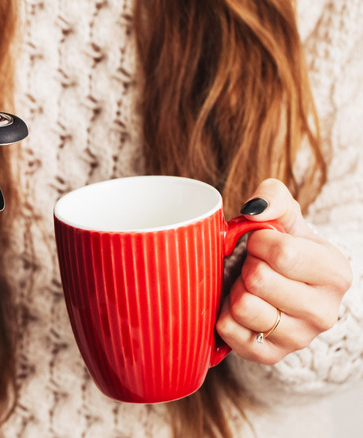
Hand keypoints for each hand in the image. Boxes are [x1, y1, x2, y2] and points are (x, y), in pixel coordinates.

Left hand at [216, 178, 352, 364]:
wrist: (279, 288)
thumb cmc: (282, 249)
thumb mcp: (284, 216)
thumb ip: (273, 198)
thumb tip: (255, 209)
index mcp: (335, 274)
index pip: (282, 253)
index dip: (259, 241)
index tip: (262, 243)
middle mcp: (324, 312)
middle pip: (258, 279)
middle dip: (247, 265)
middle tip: (253, 266)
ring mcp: (298, 339)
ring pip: (242, 306)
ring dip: (236, 289)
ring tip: (248, 286)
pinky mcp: (269, 357)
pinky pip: (228, 330)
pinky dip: (224, 313)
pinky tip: (239, 306)